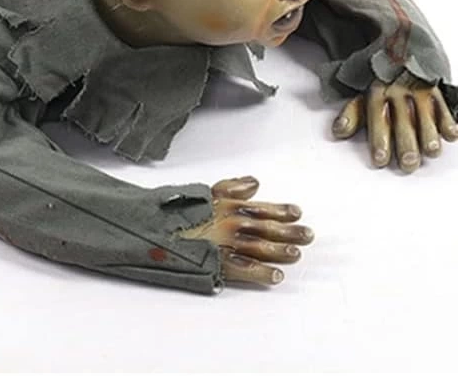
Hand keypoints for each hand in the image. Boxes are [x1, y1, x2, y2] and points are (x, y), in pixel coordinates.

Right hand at [177, 176, 313, 286]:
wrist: (151, 230)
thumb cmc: (172, 213)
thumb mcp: (201, 192)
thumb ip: (229, 188)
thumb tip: (253, 182)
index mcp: (227, 206)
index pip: (261, 207)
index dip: (281, 210)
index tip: (296, 212)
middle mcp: (231, 224)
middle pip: (268, 228)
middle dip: (289, 232)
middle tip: (307, 235)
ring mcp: (227, 244)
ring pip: (262, 247)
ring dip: (281, 251)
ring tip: (296, 253)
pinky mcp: (220, 263)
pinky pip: (247, 269)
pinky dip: (263, 273)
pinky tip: (276, 275)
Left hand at [331, 70, 457, 172]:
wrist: (399, 49)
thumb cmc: (379, 79)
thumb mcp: (361, 93)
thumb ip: (352, 114)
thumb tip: (338, 132)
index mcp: (376, 93)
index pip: (377, 119)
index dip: (379, 141)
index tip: (380, 160)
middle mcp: (398, 92)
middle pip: (403, 121)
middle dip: (406, 144)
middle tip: (408, 163)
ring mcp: (419, 90)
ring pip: (426, 115)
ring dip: (429, 134)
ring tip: (430, 151)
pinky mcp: (436, 90)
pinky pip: (444, 106)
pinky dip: (449, 120)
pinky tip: (450, 135)